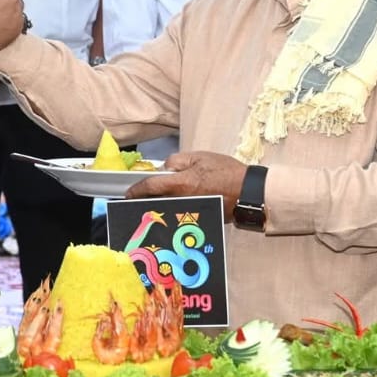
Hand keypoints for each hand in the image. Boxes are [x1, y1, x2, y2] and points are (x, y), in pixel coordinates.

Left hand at [124, 151, 248, 218]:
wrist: (248, 192)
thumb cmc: (226, 172)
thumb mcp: (200, 157)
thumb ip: (177, 162)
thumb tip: (164, 169)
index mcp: (180, 183)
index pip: (150, 186)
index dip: (136, 190)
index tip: (128, 193)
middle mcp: (181, 200)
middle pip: (154, 202)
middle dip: (144, 201)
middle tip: (136, 201)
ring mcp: (188, 212)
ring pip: (165, 210)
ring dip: (156, 208)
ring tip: (151, 204)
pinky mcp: (197, 219)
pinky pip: (178, 215)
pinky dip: (171, 212)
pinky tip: (170, 209)